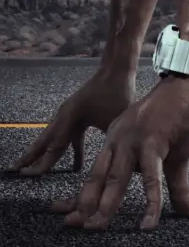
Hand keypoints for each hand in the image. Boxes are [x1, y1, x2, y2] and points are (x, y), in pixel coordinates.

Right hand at [6, 66, 134, 175]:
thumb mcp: (114, 121)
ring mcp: (69, 113)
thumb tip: (108, 164)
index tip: (30, 176)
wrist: (116, 70)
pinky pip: (69, 136)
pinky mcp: (77, 113)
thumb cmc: (117, 94)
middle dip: (30, 157)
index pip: (54, 147)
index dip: (43, 163)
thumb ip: (109, 143)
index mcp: (70, 118)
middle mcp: (64, 115)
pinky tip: (75, 166)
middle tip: (14, 170)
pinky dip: (68, 149)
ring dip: (44, 153)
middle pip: (45, 141)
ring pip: (53, 138)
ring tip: (32, 168)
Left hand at [52, 74, 188, 230]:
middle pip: (99, 177)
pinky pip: (151, 178)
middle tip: (76, 226)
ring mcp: (135, 141)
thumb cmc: (180, 116)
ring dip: (107, 205)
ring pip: (116, 178)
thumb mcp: (173, 156)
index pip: (95, 171)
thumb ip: (175, 187)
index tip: (65, 214)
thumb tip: (187, 212)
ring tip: (98, 227)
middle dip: (86, 204)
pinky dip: (151, 202)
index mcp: (118, 139)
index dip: (81, 194)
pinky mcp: (154, 143)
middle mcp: (120, 140)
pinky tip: (148, 222)